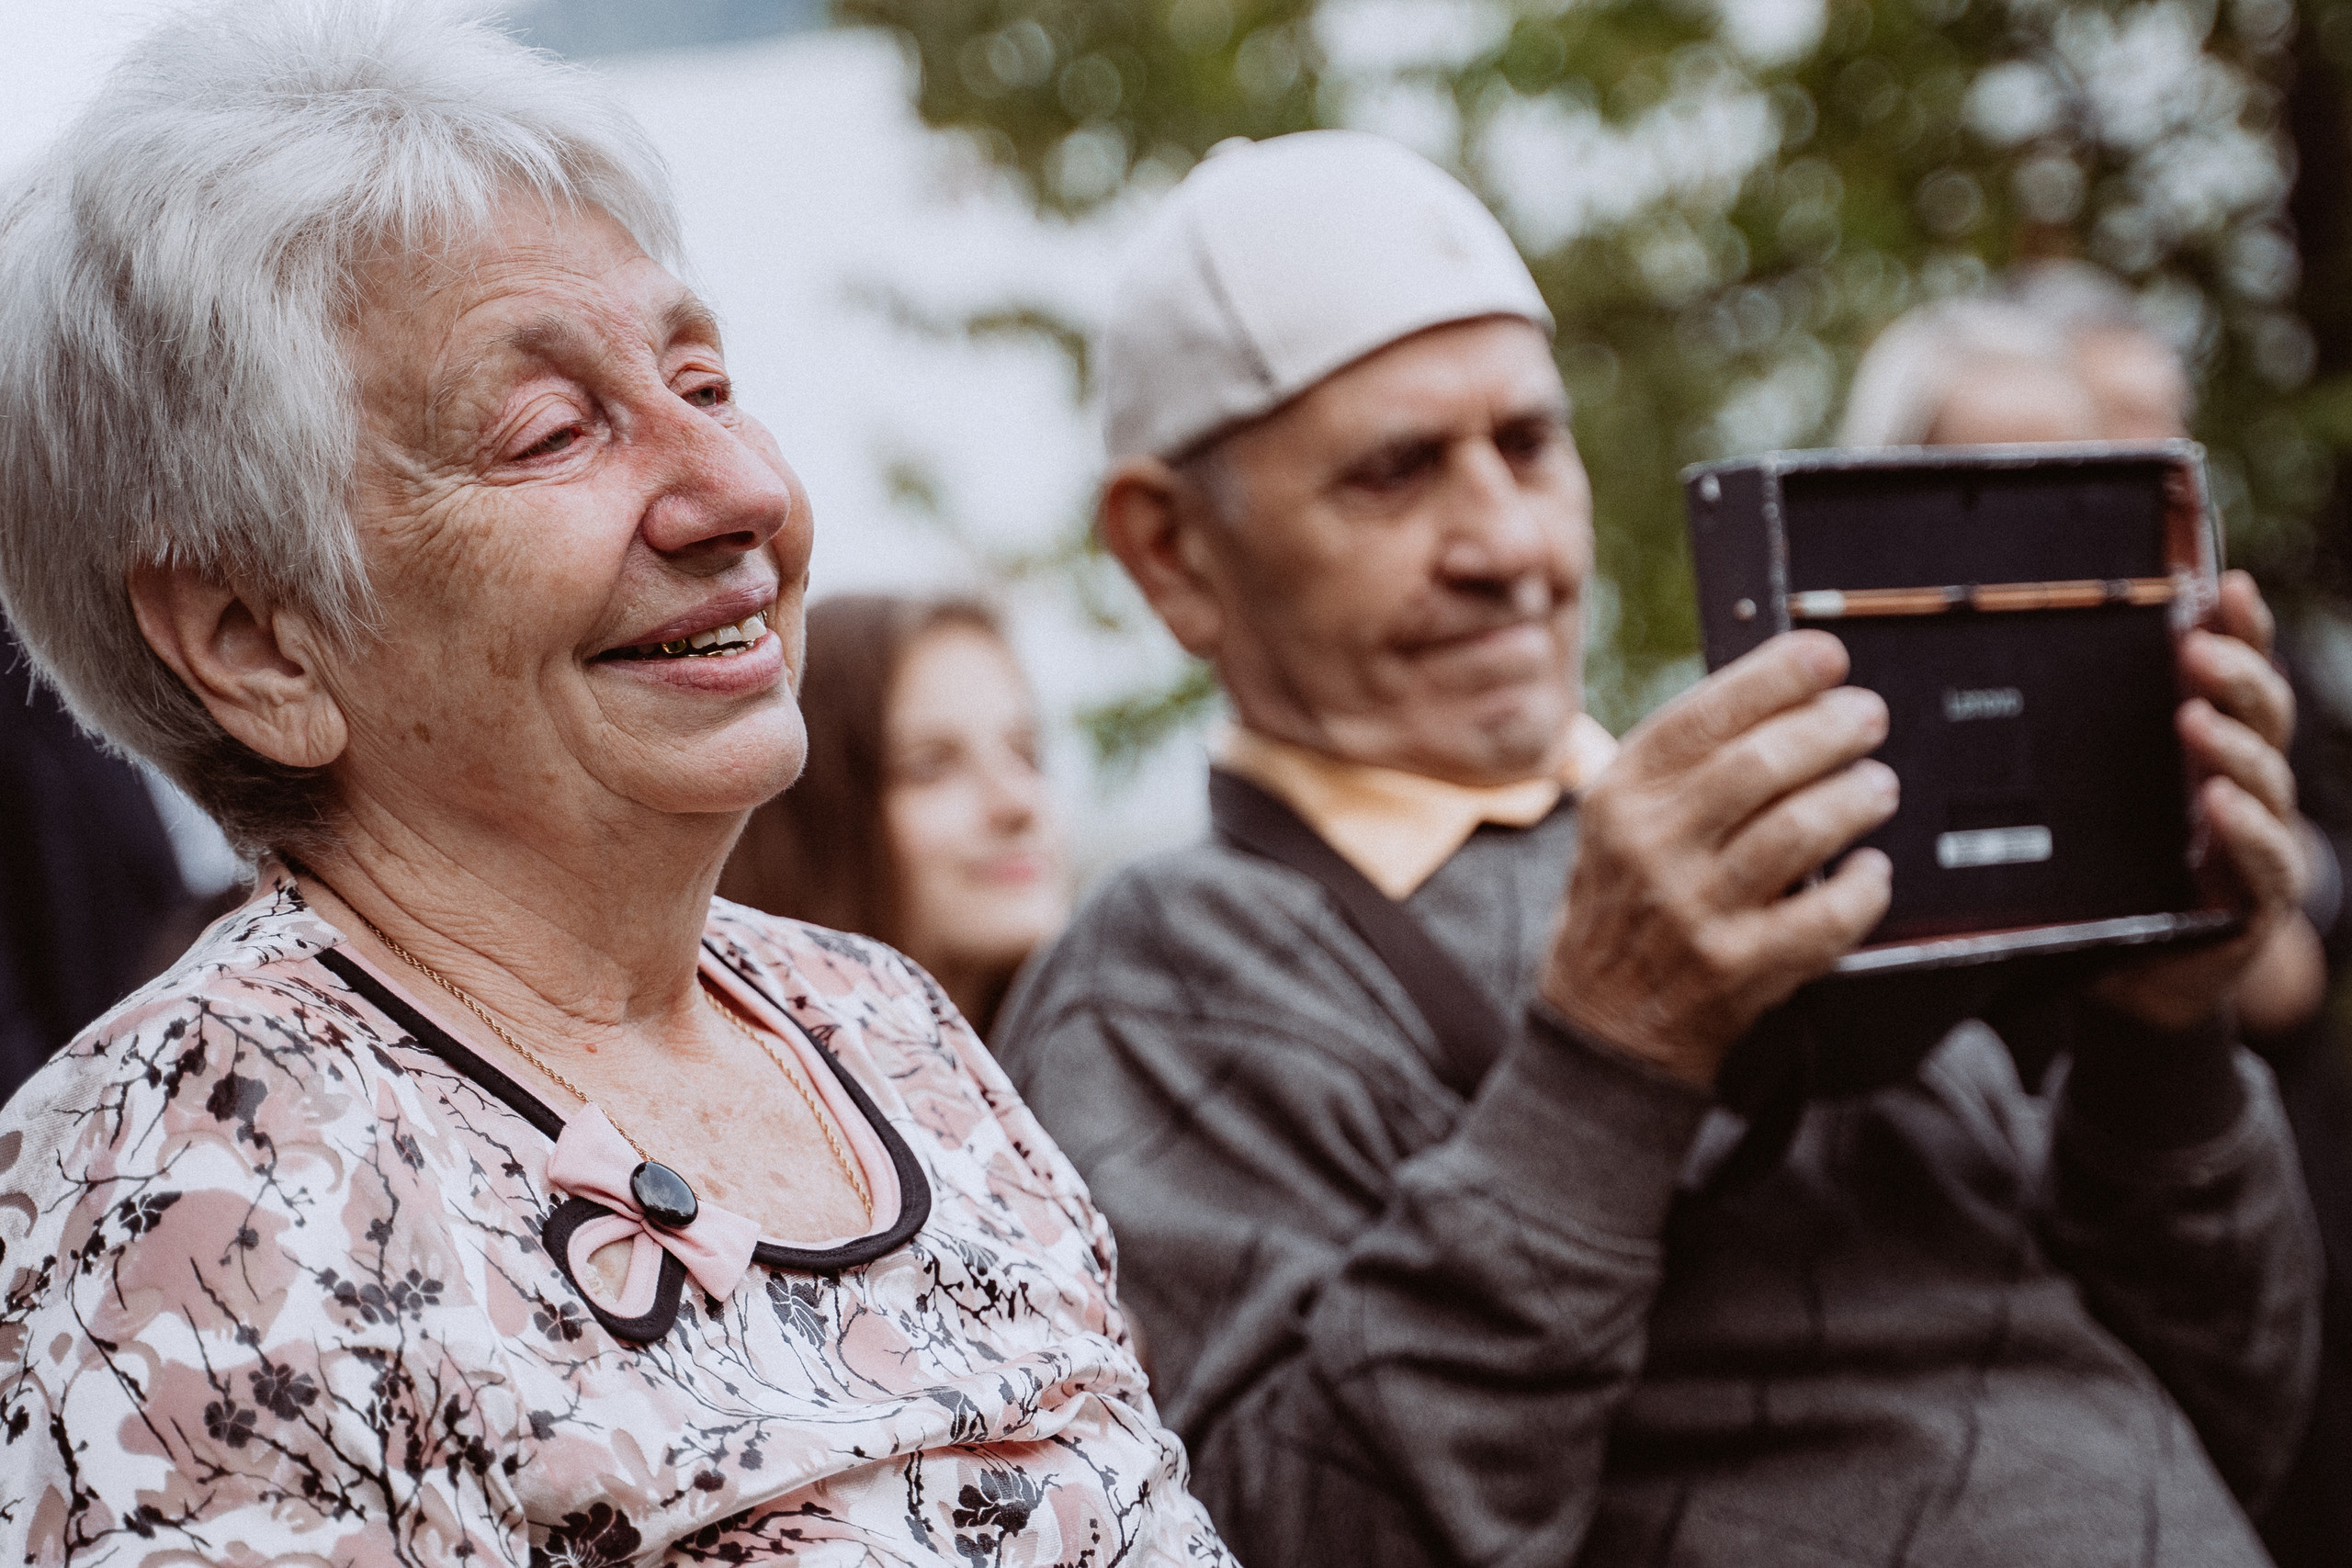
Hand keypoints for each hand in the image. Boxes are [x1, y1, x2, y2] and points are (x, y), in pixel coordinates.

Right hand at [1543, 630, 1897, 1087]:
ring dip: (1856, 796)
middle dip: (1831, 728)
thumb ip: (1684, 763)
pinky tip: (1871, 869)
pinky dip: (1864, 886)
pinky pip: (1826, 916)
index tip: (1826, 657)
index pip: (1704, 715)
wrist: (1603, 1021)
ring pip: (1799, 830)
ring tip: (1878, 785)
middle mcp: (1651, 847)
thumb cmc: (1627, 903)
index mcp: (1621, 796)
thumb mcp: (1622, 820)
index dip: (1776, 676)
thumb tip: (1788, 693)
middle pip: (1761, 764)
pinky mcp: (1739, 967)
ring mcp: (1694, 910)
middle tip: (1867, 716)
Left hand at [2095, 570, 2303, 1029]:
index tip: (2222, 584)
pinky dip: (2246, 827)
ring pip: (2264, 779)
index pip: (2236, 680)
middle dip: (2237, 675)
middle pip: (2262, 715)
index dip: (2240, 631)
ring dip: (2231, 745)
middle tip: (2196, 649)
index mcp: (2211, 753)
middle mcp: (2246, 788)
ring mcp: (2258, 842)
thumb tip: (1991, 680)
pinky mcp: (2255, 901)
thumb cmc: (2115, 881)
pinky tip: (2218, 801)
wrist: (2138, 981)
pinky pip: (2264, 858)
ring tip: (2194, 716)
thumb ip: (2068, 756)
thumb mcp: (2087, 811)